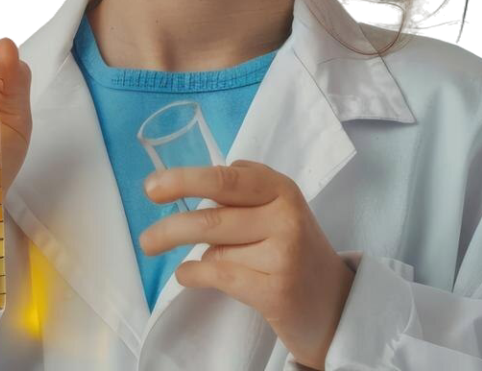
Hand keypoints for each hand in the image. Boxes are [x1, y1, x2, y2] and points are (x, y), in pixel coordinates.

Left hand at [140, 160, 355, 369]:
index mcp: (281, 188)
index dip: (185, 180)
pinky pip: (220, 276)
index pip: (225, 178)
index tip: (152, 188)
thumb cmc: (294, 249)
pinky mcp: (277, 290)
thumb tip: (191, 181)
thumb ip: (245, 189)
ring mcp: (284, 253)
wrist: (336, 303)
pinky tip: (187, 273)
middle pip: (213, 217)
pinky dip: (195, 275)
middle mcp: (285, 215)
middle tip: (145, 240)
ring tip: (174, 255)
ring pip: (215, 249)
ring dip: (191, 254)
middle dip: (172, 227)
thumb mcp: (280, 208)